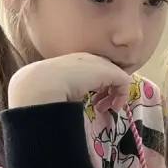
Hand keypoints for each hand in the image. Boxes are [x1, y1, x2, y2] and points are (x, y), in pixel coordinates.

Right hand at [8, 53, 132, 107]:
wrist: (43, 83)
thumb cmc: (43, 88)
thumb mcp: (56, 87)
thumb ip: (67, 89)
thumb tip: (69, 101)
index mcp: (75, 61)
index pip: (93, 71)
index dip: (97, 87)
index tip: (94, 102)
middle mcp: (88, 59)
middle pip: (107, 72)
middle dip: (107, 90)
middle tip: (101, 106)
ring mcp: (99, 63)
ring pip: (117, 76)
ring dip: (114, 94)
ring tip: (108, 108)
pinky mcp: (109, 71)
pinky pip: (124, 81)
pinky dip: (122, 96)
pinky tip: (113, 107)